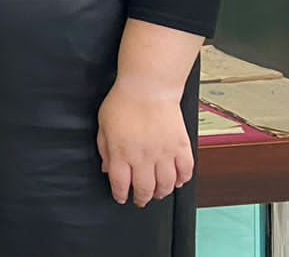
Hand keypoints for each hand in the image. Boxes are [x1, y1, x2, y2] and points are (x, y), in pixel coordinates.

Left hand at [97, 78, 193, 206]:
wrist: (148, 87)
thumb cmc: (122, 102)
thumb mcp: (103, 125)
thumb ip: (104, 149)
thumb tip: (106, 168)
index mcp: (121, 153)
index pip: (120, 184)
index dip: (120, 194)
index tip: (121, 197)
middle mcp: (143, 157)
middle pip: (144, 189)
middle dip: (141, 199)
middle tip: (140, 201)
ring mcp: (164, 153)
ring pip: (166, 185)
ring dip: (161, 193)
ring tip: (157, 193)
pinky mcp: (181, 146)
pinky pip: (186, 171)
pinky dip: (182, 179)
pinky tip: (177, 181)